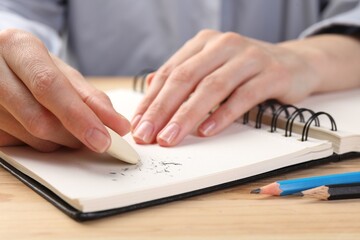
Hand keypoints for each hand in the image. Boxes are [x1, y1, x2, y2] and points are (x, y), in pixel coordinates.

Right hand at [0, 29, 129, 151]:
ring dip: (59, 141)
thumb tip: (118, 126)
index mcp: (18, 47)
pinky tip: (43, 128)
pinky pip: (19, 145)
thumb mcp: (62, 71)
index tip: (103, 139)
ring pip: (31, 138)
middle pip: (39, 119)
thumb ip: (90, 97)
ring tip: (66, 127)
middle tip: (94, 138)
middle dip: (74, 135)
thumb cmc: (34, 66)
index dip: (78, 117)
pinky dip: (41, 143)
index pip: (49, 86)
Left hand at [131, 29, 357, 145]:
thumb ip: (183, 76)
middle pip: (186, 78)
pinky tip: (205, 132)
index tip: (138, 124)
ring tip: (170, 137)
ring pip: (211, 87)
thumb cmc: (246, 70)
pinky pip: (242, 97)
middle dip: (162, 109)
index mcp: (204, 42)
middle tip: (147, 135)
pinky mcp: (271, 74)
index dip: (151, 100)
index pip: (170, 72)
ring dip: (187, 116)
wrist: (295, 64)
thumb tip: (150, 89)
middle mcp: (224, 44)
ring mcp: (249, 57)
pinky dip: (222, 115)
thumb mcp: (212, 68)